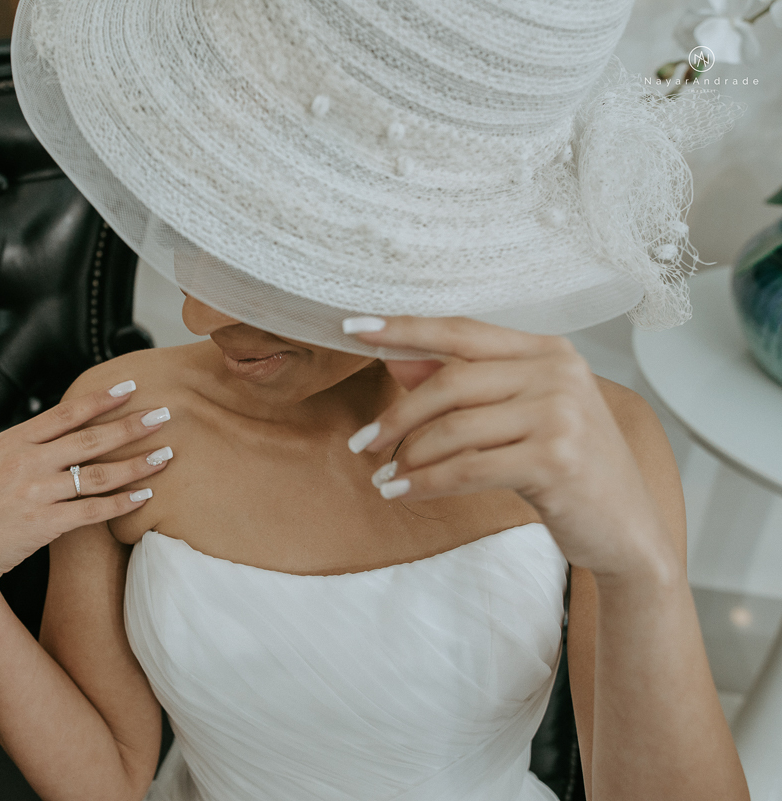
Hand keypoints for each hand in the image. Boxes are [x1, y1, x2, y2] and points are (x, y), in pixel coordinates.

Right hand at [0, 380, 171, 598]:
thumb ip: (26, 443)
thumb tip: (63, 425)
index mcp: (13, 440)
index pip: (65, 413)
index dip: (100, 399)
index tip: (130, 387)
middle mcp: (26, 462)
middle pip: (90, 439)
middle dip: (131, 425)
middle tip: (164, 414)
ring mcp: (34, 493)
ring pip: (98, 474)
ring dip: (136, 464)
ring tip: (165, 455)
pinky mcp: (43, 524)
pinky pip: (92, 511)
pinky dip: (121, 502)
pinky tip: (144, 495)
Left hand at [342, 315, 675, 579]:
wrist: (628, 529)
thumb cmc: (571, 469)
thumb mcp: (520, 417)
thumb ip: (464, 385)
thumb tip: (399, 361)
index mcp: (548, 351)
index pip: (461, 330)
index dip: (403, 328)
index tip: (353, 327)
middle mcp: (558, 374)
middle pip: (449, 383)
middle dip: (396, 415)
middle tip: (362, 442)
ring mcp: (561, 415)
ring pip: (452, 429)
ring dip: (408, 456)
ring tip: (385, 475)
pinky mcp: (555, 460)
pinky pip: (465, 469)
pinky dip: (424, 483)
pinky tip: (400, 492)